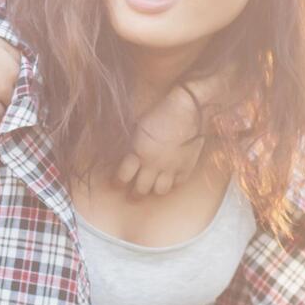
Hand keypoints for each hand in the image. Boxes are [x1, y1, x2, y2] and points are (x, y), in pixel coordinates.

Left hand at [113, 81, 204, 196]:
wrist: (188, 108)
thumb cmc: (161, 111)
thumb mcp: (138, 126)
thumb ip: (133, 144)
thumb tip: (127, 153)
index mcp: (138, 152)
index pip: (123, 177)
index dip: (117, 182)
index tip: (116, 184)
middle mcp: (153, 164)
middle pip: (140, 189)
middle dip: (134, 194)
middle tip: (132, 196)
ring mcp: (171, 168)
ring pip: (159, 191)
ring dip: (154, 190)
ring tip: (151, 188)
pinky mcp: (186, 167)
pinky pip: (177, 184)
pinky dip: (172, 183)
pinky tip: (169, 179)